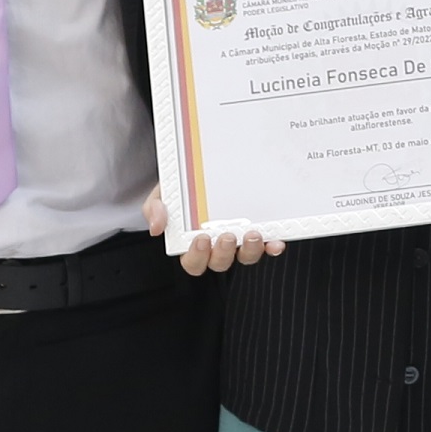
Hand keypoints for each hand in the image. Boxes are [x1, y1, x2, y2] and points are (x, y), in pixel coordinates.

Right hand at [143, 187, 279, 274]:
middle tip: (227, 235)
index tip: (200, 239)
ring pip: (244, 257)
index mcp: (191, 244)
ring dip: (250, 251)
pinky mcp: (257, 232)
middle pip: (219, 263)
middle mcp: (216, 247)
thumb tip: (156, 227)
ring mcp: (238, 241)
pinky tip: (276, 242)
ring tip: (253, 234)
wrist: (200, 169)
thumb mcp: (162, 194)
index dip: (197, 256)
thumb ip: (154, 208)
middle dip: (224, 253)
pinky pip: (266, 245)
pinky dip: (272, 246)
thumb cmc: (180, 188)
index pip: (192, 262)